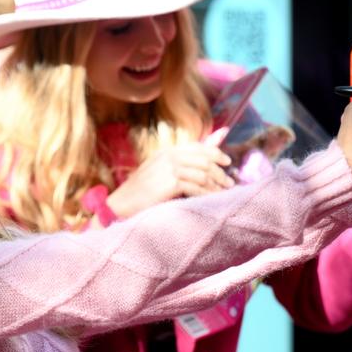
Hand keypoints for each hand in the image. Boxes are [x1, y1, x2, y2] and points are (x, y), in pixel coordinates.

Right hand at [106, 142, 234, 217]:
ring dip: (216, 184)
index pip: (197, 147)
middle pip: (204, 159)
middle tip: (230, 183)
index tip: (227, 162)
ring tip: (225, 193)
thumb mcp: (159, 171)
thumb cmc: (142, 191)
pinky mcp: (171, 182)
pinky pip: (197, 187)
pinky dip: (208, 194)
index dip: (215, 153)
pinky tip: (213, 200)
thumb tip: (195, 159)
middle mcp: (168, 156)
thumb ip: (181, 162)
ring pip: (203, 173)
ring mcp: (169, 168)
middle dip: (219, 171)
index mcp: (166, 152)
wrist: (121, 204)